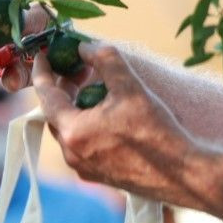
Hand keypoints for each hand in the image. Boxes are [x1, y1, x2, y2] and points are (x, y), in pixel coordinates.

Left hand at [32, 41, 191, 196]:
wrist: (180, 173)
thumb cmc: (155, 130)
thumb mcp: (130, 86)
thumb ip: (105, 60)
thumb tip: (85, 47)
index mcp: (73, 132)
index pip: (46, 96)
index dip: (43, 72)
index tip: (43, 55)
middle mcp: (71, 154)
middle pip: (56, 114)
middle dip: (64, 89)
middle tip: (79, 69)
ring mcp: (84, 168)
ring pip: (70, 130)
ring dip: (77, 107)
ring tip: (98, 90)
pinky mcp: (98, 175)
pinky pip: (83, 145)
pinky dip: (88, 125)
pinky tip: (110, 115)